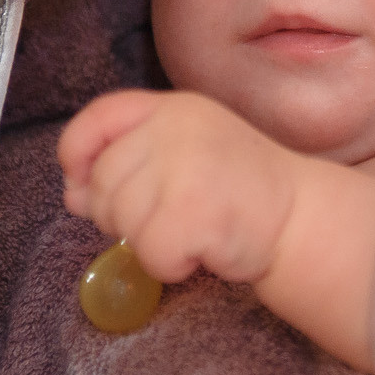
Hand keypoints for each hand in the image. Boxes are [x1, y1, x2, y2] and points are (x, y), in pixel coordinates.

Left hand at [59, 90, 374, 369]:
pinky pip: (149, 254)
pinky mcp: (194, 210)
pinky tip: (202, 250)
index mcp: (173, 108)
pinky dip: (170, 265)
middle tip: (169, 218)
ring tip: (194, 230)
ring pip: (122, 222)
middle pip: (104, 181)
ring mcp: (185, 167)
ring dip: (151, 242)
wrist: (300, 217)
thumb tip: (74, 194)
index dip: (77, 153)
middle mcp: (176, 128)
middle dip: (122, 214)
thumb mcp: (186, 153)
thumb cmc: (238, 189)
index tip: (80, 185)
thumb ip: (130, 162)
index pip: (99, 117)